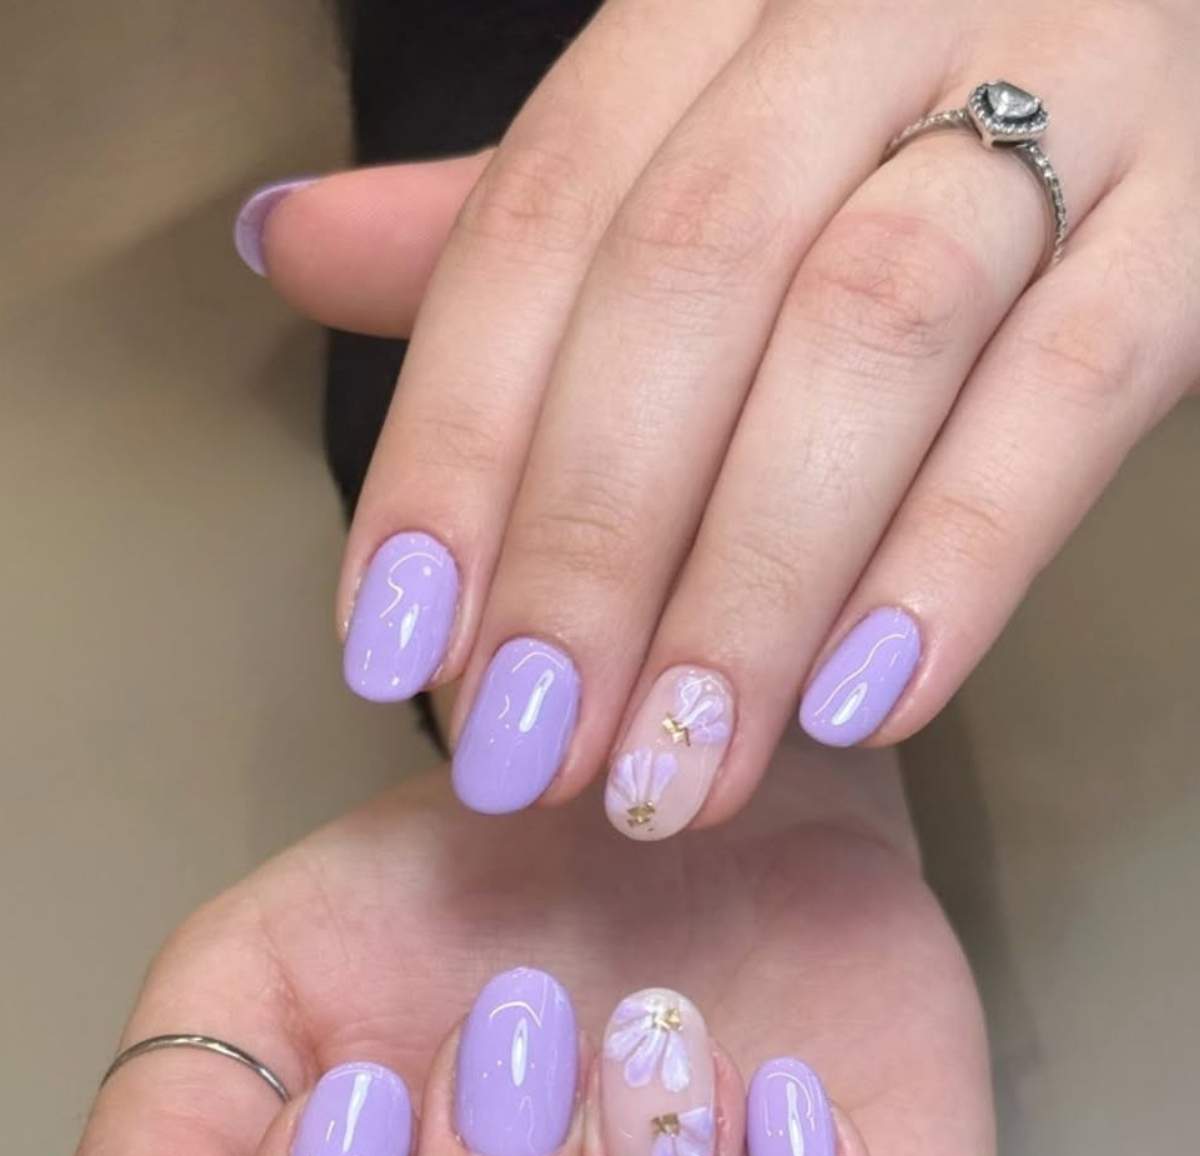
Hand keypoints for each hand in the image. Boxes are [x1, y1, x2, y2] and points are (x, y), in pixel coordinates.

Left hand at [242, 0, 1198, 837]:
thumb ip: (519, 212)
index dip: (455, 443)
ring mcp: (1069, 92)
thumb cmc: (895, 104)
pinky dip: (961, 553)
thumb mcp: (698, 131)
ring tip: (679, 770)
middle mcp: (877, 13)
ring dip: (754, 581)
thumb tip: (289, 246)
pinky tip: (869, 707)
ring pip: (874, 331)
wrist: (1166, 10)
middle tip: (533, 751)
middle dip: (592, 542)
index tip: (395, 648)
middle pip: (692, 275)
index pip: (545, 212)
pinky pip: (1075, 385)